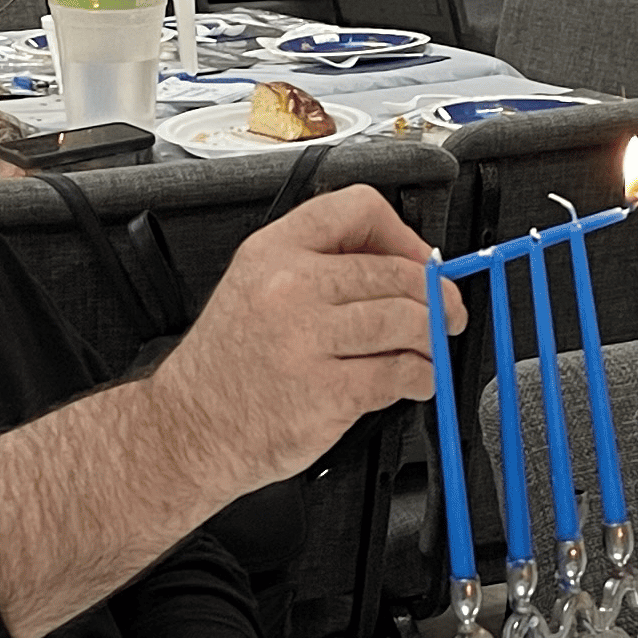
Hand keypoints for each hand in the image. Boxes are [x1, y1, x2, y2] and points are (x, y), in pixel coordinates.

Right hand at [149, 185, 463, 501]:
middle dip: (436, 294)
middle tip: (447, 311)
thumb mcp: (256, 286)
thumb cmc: (227, 365)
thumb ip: (320, 267)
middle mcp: (289, 288)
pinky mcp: (327, 391)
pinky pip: (399, 372)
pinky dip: (421, 377)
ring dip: (433, 337)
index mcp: (273, 252)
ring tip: (431, 348)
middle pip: (395, 272)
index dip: (403, 235)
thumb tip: (402, 265)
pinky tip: (415, 380)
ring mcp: (307, 340)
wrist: (189, 428)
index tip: (419, 261)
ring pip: (406, 320)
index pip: (358, 209)